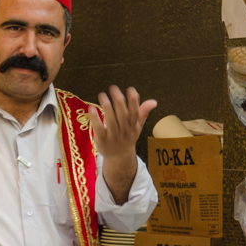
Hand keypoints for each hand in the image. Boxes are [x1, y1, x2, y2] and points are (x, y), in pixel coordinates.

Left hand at [88, 86, 156, 204]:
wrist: (119, 158)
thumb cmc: (127, 137)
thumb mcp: (137, 126)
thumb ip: (143, 112)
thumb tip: (154, 101)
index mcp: (133, 126)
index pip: (135, 112)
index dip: (133, 100)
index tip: (130, 89)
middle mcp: (125, 130)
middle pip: (123, 114)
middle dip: (118, 99)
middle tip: (112, 87)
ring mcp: (114, 136)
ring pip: (111, 120)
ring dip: (106, 106)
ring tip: (102, 95)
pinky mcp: (102, 140)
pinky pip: (99, 128)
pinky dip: (95, 118)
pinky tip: (91, 108)